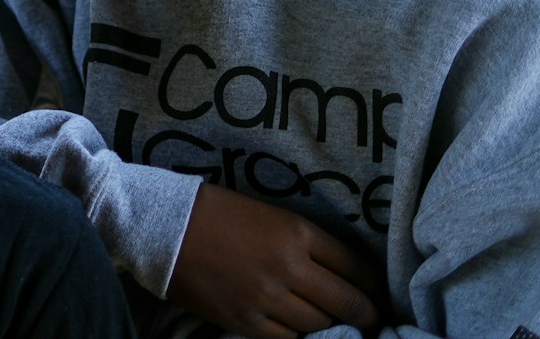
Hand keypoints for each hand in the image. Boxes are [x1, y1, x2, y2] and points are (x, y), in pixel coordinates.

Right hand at [168, 183, 386, 338]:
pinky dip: (298, 334)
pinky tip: (299, 327)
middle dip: (367, 315)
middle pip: (347, 302)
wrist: (164, 228)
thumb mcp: (269, 214)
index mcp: (296, 232)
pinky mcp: (246, 322)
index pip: (355, 267)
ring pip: (320, 324)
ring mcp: (267, 298)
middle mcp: (288, 267)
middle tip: (372, 319)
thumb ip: (305, 242)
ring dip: (331, 325)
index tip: (375, 292)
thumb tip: (339, 272)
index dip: (372, 285)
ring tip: (333, 323)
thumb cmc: (216, 212)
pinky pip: (289, 338)